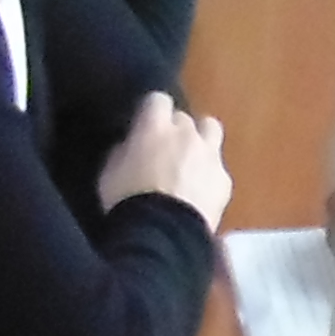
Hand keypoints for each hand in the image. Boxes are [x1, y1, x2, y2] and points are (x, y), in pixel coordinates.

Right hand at [97, 91, 231, 231]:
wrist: (162, 236)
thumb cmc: (127, 203)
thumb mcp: (110, 173)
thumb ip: (124, 150)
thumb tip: (131, 144)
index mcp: (155, 128)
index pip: (158, 99)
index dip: (151, 111)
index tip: (144, 125)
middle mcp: (186, 134)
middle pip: (184, 117)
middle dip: (174, 129)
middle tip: (163, 150)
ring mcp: (210, 155)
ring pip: (210, 130)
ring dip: (200, 139)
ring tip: (189, 160)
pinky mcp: (224, 180)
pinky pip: (218, 167)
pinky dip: (209, 174)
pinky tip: (199, 191)